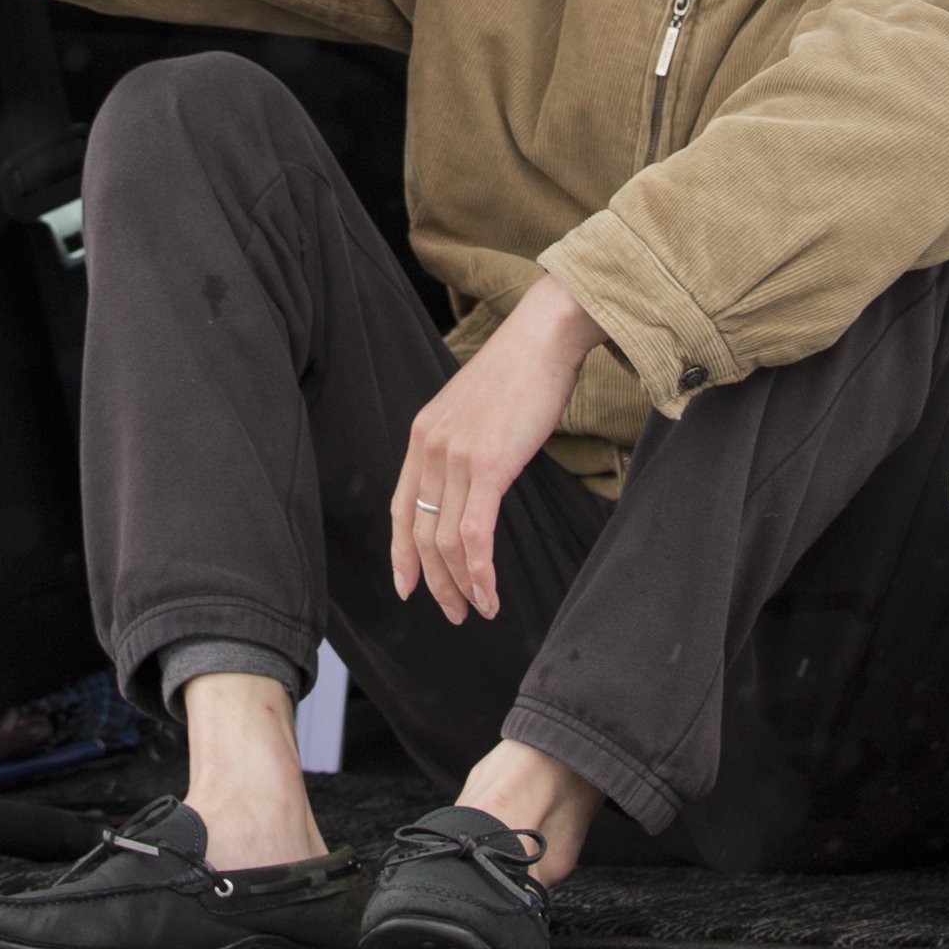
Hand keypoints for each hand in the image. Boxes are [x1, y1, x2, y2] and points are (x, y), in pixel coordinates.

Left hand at [391, 276, 607, 624]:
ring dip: (461, 585)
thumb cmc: (522, 371)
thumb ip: (464, 443)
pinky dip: (480, 571)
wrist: (546, 336)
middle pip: (421, 533)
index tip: (407, 586)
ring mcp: (455, 456)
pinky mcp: (487, 465)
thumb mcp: (477, 409)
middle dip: (435, 582)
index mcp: (424, 434)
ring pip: (446, 541)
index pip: (402, 507)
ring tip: (478, 609)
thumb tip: (475, 478)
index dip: (402, 553)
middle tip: (455, 611)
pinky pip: (475, 534)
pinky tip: (490, 593)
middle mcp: (430, 447)